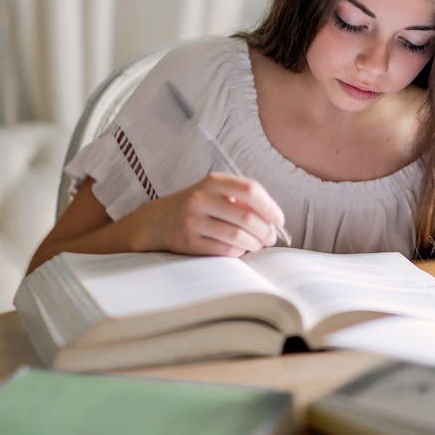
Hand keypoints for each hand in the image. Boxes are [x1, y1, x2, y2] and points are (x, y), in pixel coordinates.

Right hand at [142, 172, 285, 256]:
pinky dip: (238, 251)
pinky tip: (239, 249)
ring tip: (257, 244)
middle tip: (271, 238)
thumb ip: (241, 200)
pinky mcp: (188, 242)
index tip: (280, 220)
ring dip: (254, 244)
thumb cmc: (196, 206)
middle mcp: (201, 199)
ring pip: (237, 236)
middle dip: (265, 231)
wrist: (155, 221)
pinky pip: (224, 250)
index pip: (250, 190)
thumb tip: (273, 221)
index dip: (270, 207)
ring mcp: (192, 221)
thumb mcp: (214, 193)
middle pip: (247, 218)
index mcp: (213, 182)